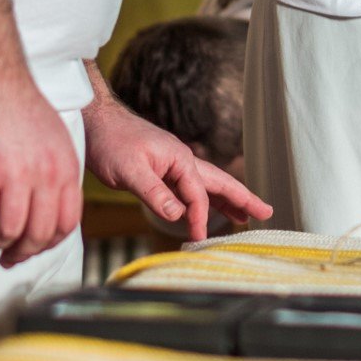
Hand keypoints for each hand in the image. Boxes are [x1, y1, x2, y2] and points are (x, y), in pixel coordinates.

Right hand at [0, 77, 83, 267]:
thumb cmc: (19, 106)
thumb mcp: (55, 139)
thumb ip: (56, 172)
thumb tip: (49, 204)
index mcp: (65, 168)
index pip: (66, 223)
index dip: (48, 243)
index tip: (33, 249)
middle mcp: (45, 175)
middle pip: (39, 234)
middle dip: (21, 253)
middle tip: (7, 257)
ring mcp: (14, 175)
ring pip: (8, 231)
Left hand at [84, 94, 273, 242]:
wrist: (95, 121)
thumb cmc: (111, 141)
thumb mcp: (129, 170)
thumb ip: (154, 192)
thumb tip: (178, 215)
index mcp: (180, 158)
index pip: (198, 195)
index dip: (199, 218)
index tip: (196, 239)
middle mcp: (182, 160)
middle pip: (219, 183)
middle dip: (242, 198)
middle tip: (265, 213)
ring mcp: (173, 164)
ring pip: (207, 185)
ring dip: (226, 200)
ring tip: (244, 216)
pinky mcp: (162, 170)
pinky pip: (189, 188)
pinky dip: (203, 199)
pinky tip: (206, 208)